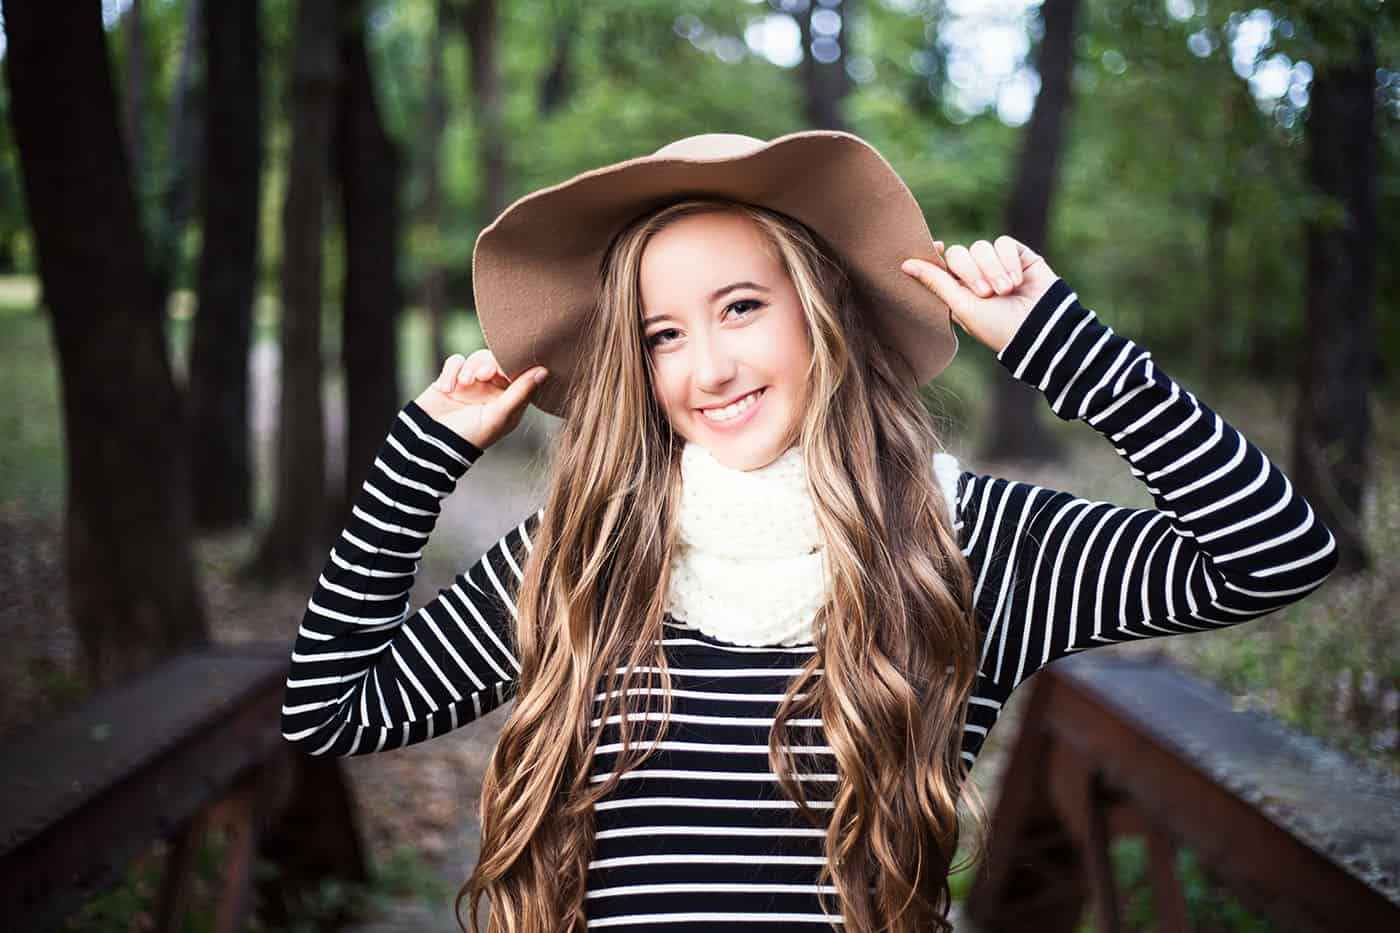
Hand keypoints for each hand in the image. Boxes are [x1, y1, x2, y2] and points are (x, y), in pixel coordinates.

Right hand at [413, 350, 548, 450]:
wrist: (429, 443)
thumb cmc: (470, 435)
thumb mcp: (499, 415)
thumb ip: (521, 392)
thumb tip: (544, 371)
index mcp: (510, 401)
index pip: (520, 373)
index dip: (514, 365)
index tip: (504, 371)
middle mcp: (492, 391)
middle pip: (497, 360)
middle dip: (489, 364)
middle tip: (483, 374)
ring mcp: (472, 385)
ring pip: (476, 357)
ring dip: (469, 367)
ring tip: (464, 383)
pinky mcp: (451, 380)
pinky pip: (456, 361)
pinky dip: (451, 371)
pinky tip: (447, 389)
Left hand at [900, 235, 1057, 354]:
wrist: (1040, 329)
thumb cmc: (996, 326)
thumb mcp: (961, 307)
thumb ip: (936, 282)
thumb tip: (904, 264)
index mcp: (958, 290)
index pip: (941, 263)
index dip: (936, 254)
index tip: (939, 247)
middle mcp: (976, 275)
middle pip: (959, 253)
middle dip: (971, 272)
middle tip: (986, 294)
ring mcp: (997, 264)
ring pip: (982, 247)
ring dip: (992, 269)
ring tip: (1005, 291)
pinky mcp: (1018, 256)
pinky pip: (1004, 243)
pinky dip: (1008, 260)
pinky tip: (1017, 280)